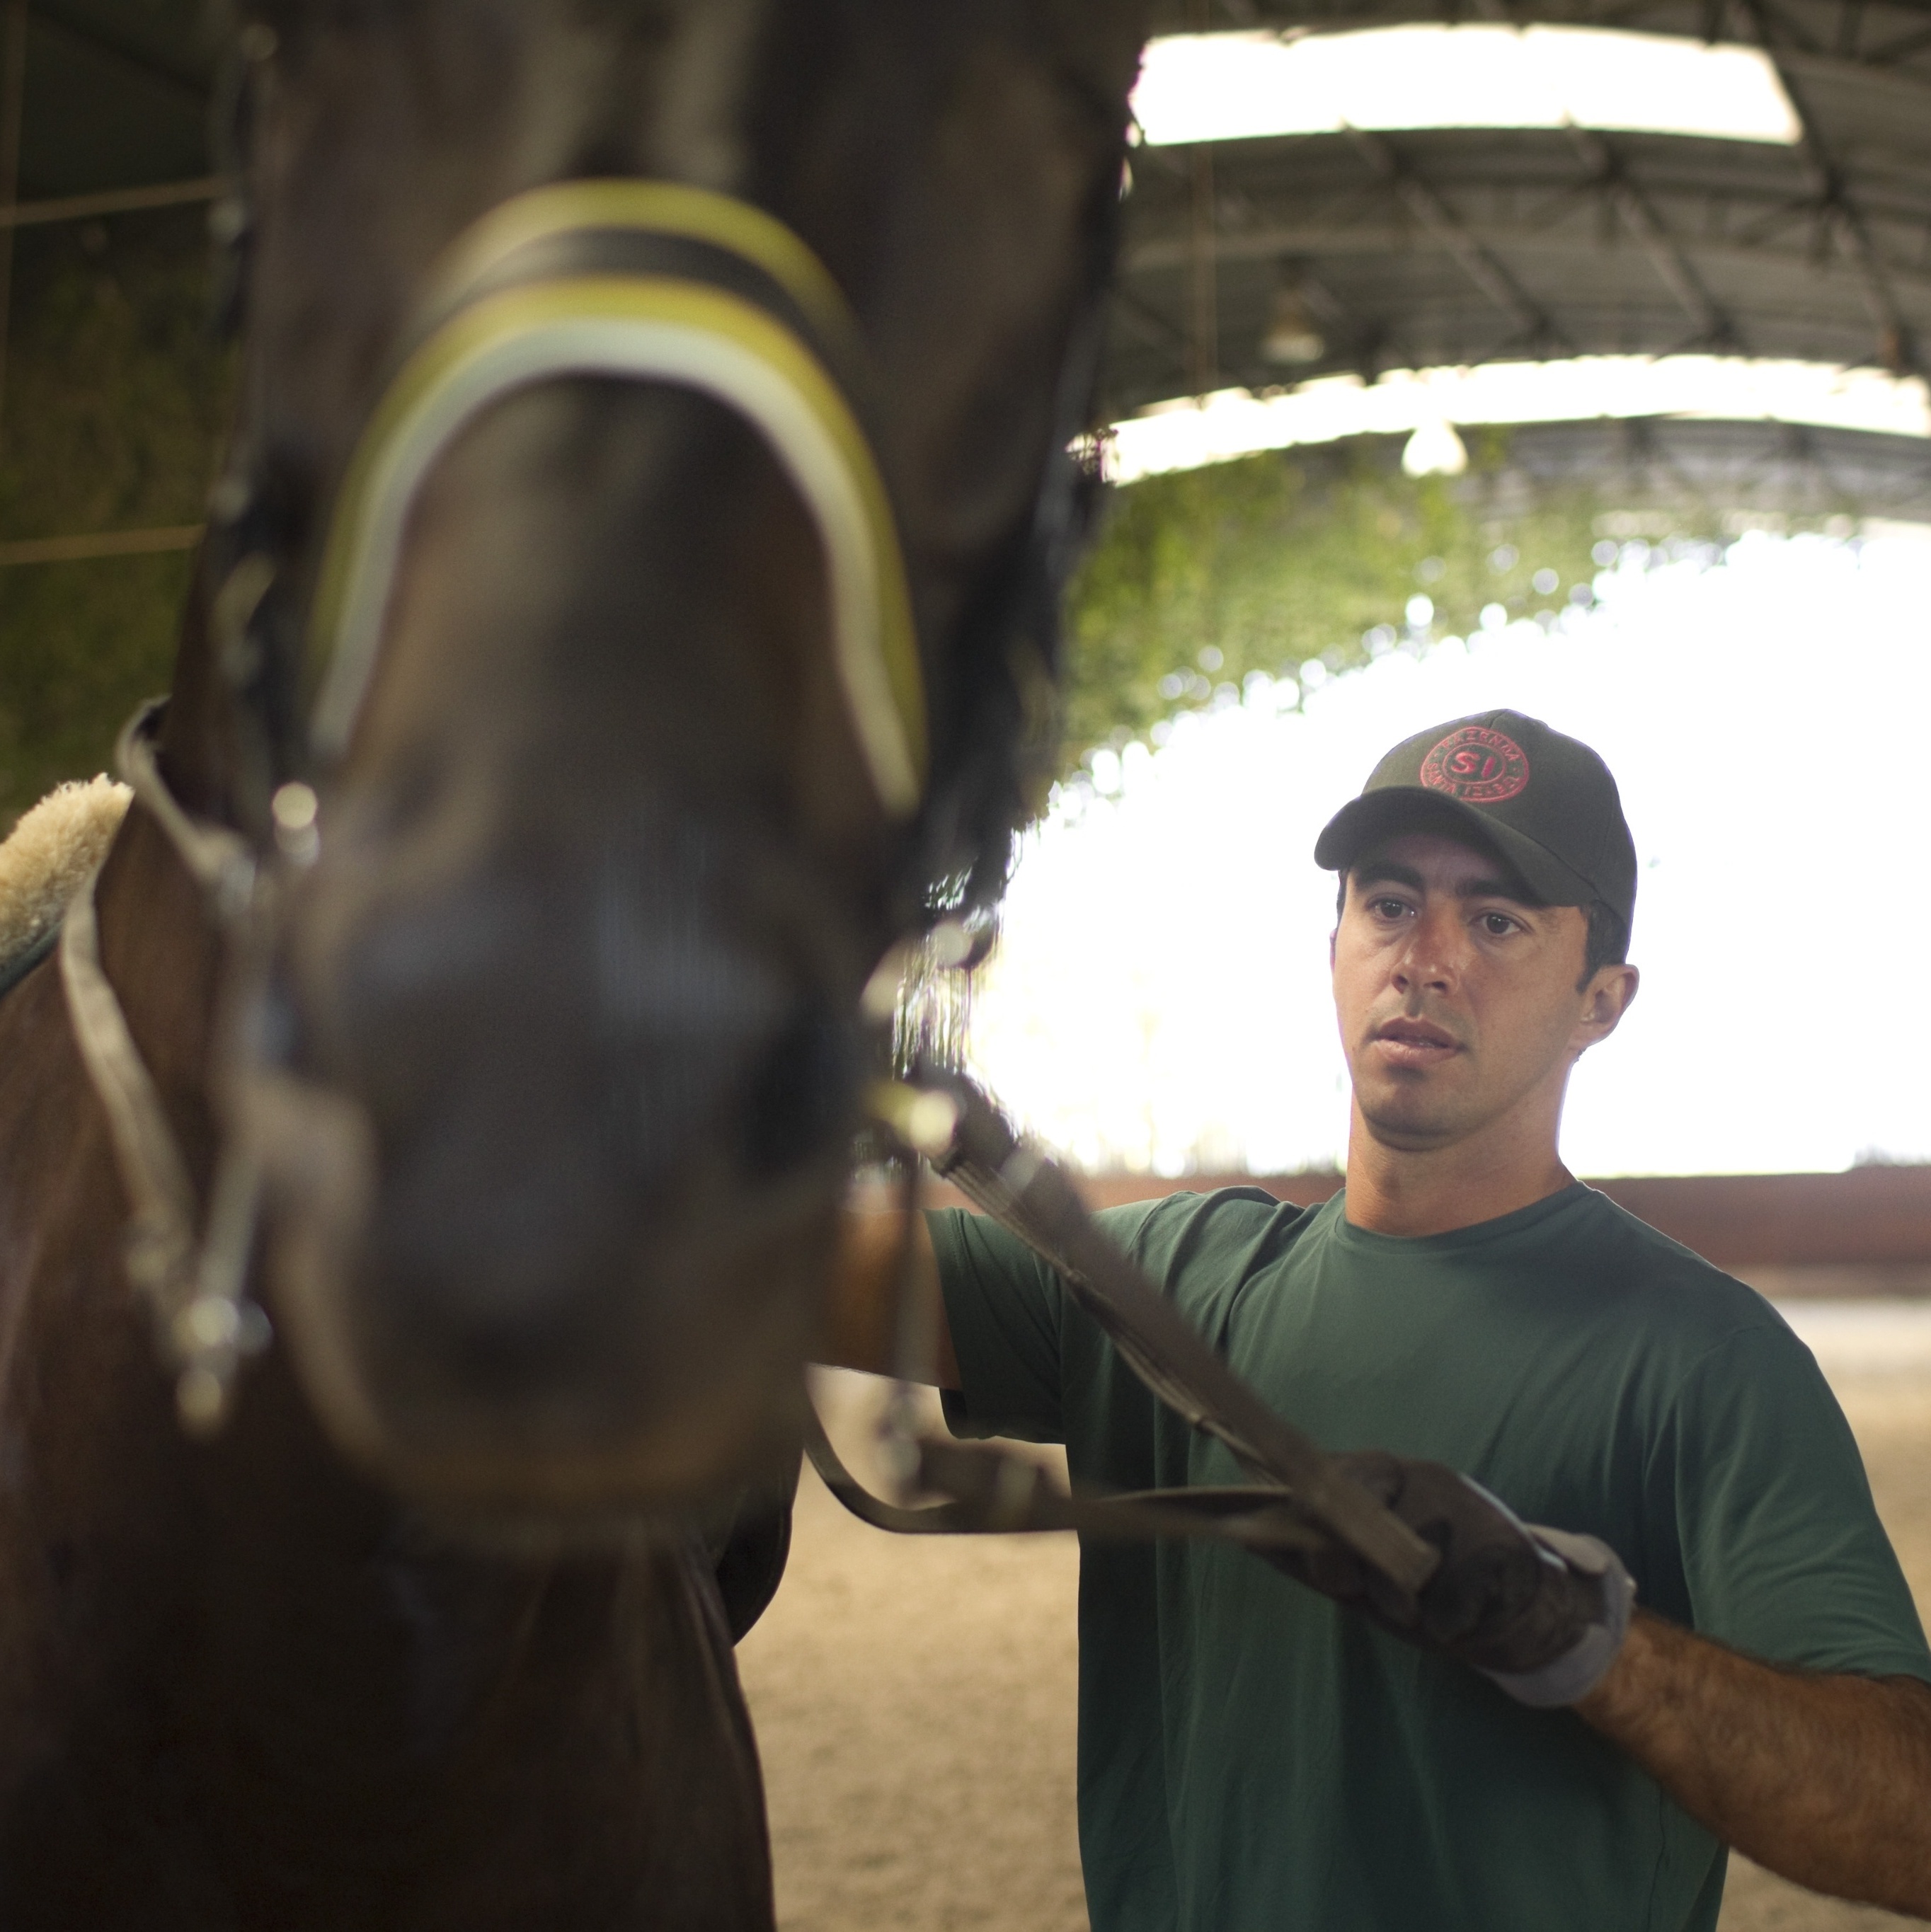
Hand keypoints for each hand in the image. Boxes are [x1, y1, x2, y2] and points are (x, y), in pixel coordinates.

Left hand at [1274, 1449, 1635, 1706]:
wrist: (1512, 1611)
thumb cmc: (1415, 1588)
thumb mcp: (1353, 1572)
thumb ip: (1303, 1551)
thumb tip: (1240, 1529)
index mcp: (1379, 1474)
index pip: (1335, 1476)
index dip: (1320, 1519)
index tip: (1325, 1565)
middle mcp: (1421, 1477)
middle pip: (1370, 1514)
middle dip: (1366, 1573)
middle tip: (1381, 1604)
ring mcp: (1465, 1507)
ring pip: (1412, 1562)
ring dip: (1408, 1603)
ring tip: (1420, 1609)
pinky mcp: (1505, 1548)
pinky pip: (1457, 1597)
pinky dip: (1450, 1621)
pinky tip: (1458, 1617)